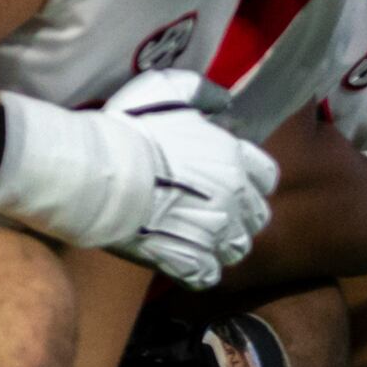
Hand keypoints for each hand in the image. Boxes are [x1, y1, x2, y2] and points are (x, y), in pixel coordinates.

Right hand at [92, 72, 279, 288]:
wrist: (99, 173)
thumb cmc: (132, 130)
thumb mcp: (168, 91)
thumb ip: (202, 93)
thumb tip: (223, 101)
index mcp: (232, 159)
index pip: (266, 177)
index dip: (252, 181)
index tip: (235, 181)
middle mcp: (232, 198)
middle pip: (256, 217)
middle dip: (241, 216)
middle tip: (216, 213)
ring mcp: (211, 233)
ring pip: (236, 249)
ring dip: (222, 245)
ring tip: (201, 240)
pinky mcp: (187, 261)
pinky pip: (208, 275)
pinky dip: (200, 271)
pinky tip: (186, 262)